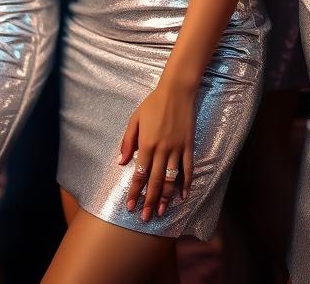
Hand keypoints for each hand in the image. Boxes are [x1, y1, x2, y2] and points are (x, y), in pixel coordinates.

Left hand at [119, 77, 196, 221]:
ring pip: (171, 179)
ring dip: (165, 197)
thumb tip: (121, 162)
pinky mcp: (188, 147)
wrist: (176, 92)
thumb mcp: (134, 119)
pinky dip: (186, 184)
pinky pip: (188, 169)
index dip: (135, 191)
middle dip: (148, 201)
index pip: (139, 173)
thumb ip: (128, 141)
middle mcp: (161, 149)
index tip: (130, 206)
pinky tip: (183, 196)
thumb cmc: (152, 104)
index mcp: (146, 143)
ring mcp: (176, 149)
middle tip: (144, 218)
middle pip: (154, 181)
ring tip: (161, 212)